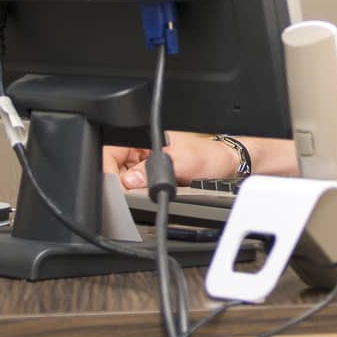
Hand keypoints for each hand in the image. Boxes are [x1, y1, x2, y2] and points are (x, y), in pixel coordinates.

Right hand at [105, 131, 240, 188]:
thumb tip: (130, 180)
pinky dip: (136, 198)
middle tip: (131, 195)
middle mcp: (141, 152)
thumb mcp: (186, 161)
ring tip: (147, 194)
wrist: (228, 170)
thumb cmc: (212, 157)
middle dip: (117, 184)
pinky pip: (133, 192)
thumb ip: (158, 169)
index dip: (108, 169)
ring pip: (121, 184)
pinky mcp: (149, 182)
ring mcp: (144, 167)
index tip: (112, 186)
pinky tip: (149, 198)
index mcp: (145, 138)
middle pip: (112, 169)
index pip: (111, 151)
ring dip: (127, 193)